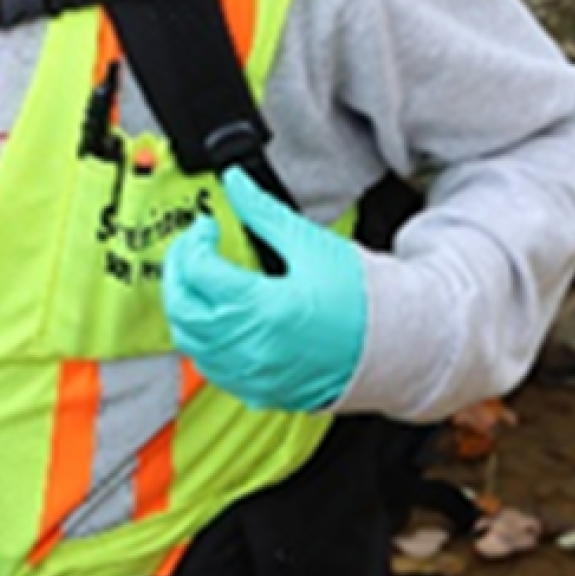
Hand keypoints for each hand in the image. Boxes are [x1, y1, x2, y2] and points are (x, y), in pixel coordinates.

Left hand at [162, 166, 366, 410]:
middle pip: (182, 308)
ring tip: (199, 278)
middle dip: (177, 270)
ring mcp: (253, 375)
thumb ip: (263, 214)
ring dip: (184, 304)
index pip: (198, 272)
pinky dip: (200, 338)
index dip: (194, 241)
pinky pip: (209, 367)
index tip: (207, 226)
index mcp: (265, 309)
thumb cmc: (363, 300)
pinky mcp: (259, 391)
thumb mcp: (311, 245)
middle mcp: (253, 348)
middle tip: (193, 248)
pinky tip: (214, 316)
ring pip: (189, 341)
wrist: (397, 346)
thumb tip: (235, 184)